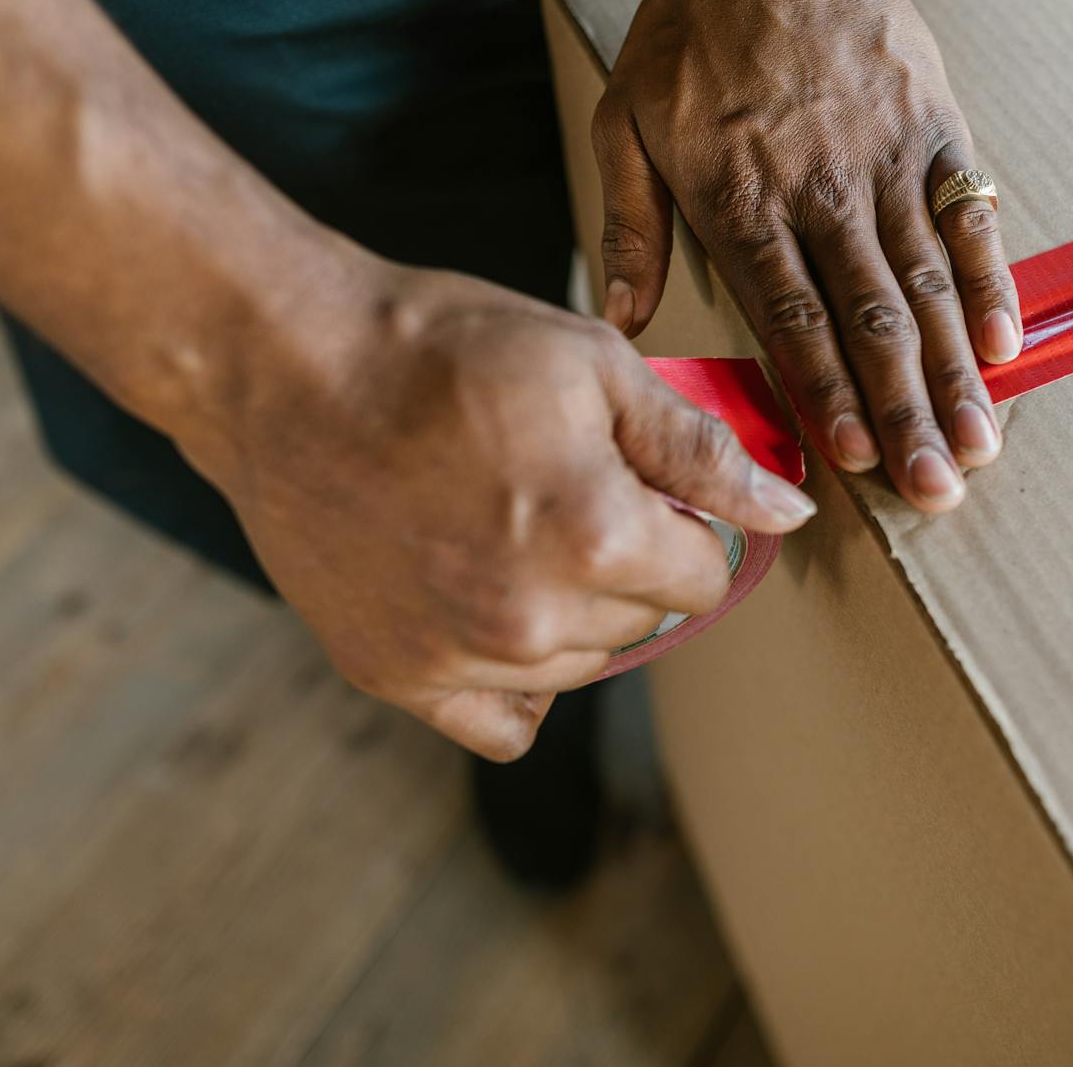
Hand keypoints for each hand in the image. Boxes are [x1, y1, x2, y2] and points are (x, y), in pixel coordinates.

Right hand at [175, 244, 815, 759]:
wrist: (285, 367)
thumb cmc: (441, 349)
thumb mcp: (592, 365)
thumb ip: (700, 448)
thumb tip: (787, 513)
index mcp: (597, 538)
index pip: (707, 574)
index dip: (686, 521)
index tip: (642, 484)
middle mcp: (534, 619)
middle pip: (647, 620)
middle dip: (632, 560)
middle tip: (567, 489)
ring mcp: (458, 657)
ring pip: (583, 665)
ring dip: (576, 612)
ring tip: (516, 528)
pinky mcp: (396, 676)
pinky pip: (505, 722)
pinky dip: (518, 678)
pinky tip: (497, 610)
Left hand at [594, 0, 1021, 512]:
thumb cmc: (696, 33)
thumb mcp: (628, 121)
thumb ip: (629, 225)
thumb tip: (621, 322)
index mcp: (743, 202)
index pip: (791, 317)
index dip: (826, 391)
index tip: (853, 459)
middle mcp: (823, 193)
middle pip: (871, 320)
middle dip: (904, 411)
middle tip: (935, 487)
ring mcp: (888, 165)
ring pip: (927, 286)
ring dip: (954, 374)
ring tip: (979, 445)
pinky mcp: (935, 135)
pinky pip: (971, 221)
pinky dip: (992, 286)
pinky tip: (1006, 349)